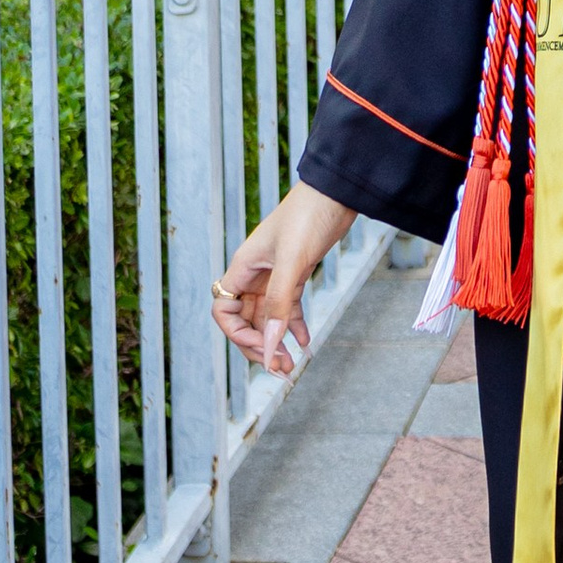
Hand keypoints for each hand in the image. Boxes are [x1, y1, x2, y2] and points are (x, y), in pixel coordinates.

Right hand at [215, 182, 355, 376]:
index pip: (224, 310)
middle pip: (245, 320)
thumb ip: (279, 302)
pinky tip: (306, 343)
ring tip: (292, 364)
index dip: (238, 334)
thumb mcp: (293, 261)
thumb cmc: (310, 216)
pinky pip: (288, 307)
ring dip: (276, 341)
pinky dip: (294, 326)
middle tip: (281, 369)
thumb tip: (269, 343)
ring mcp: (274, 275)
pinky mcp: (296, 273)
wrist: (337, 192)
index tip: (263, 347)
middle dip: (260, 346)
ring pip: (267, 317)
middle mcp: (254, 273)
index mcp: (244, 267)